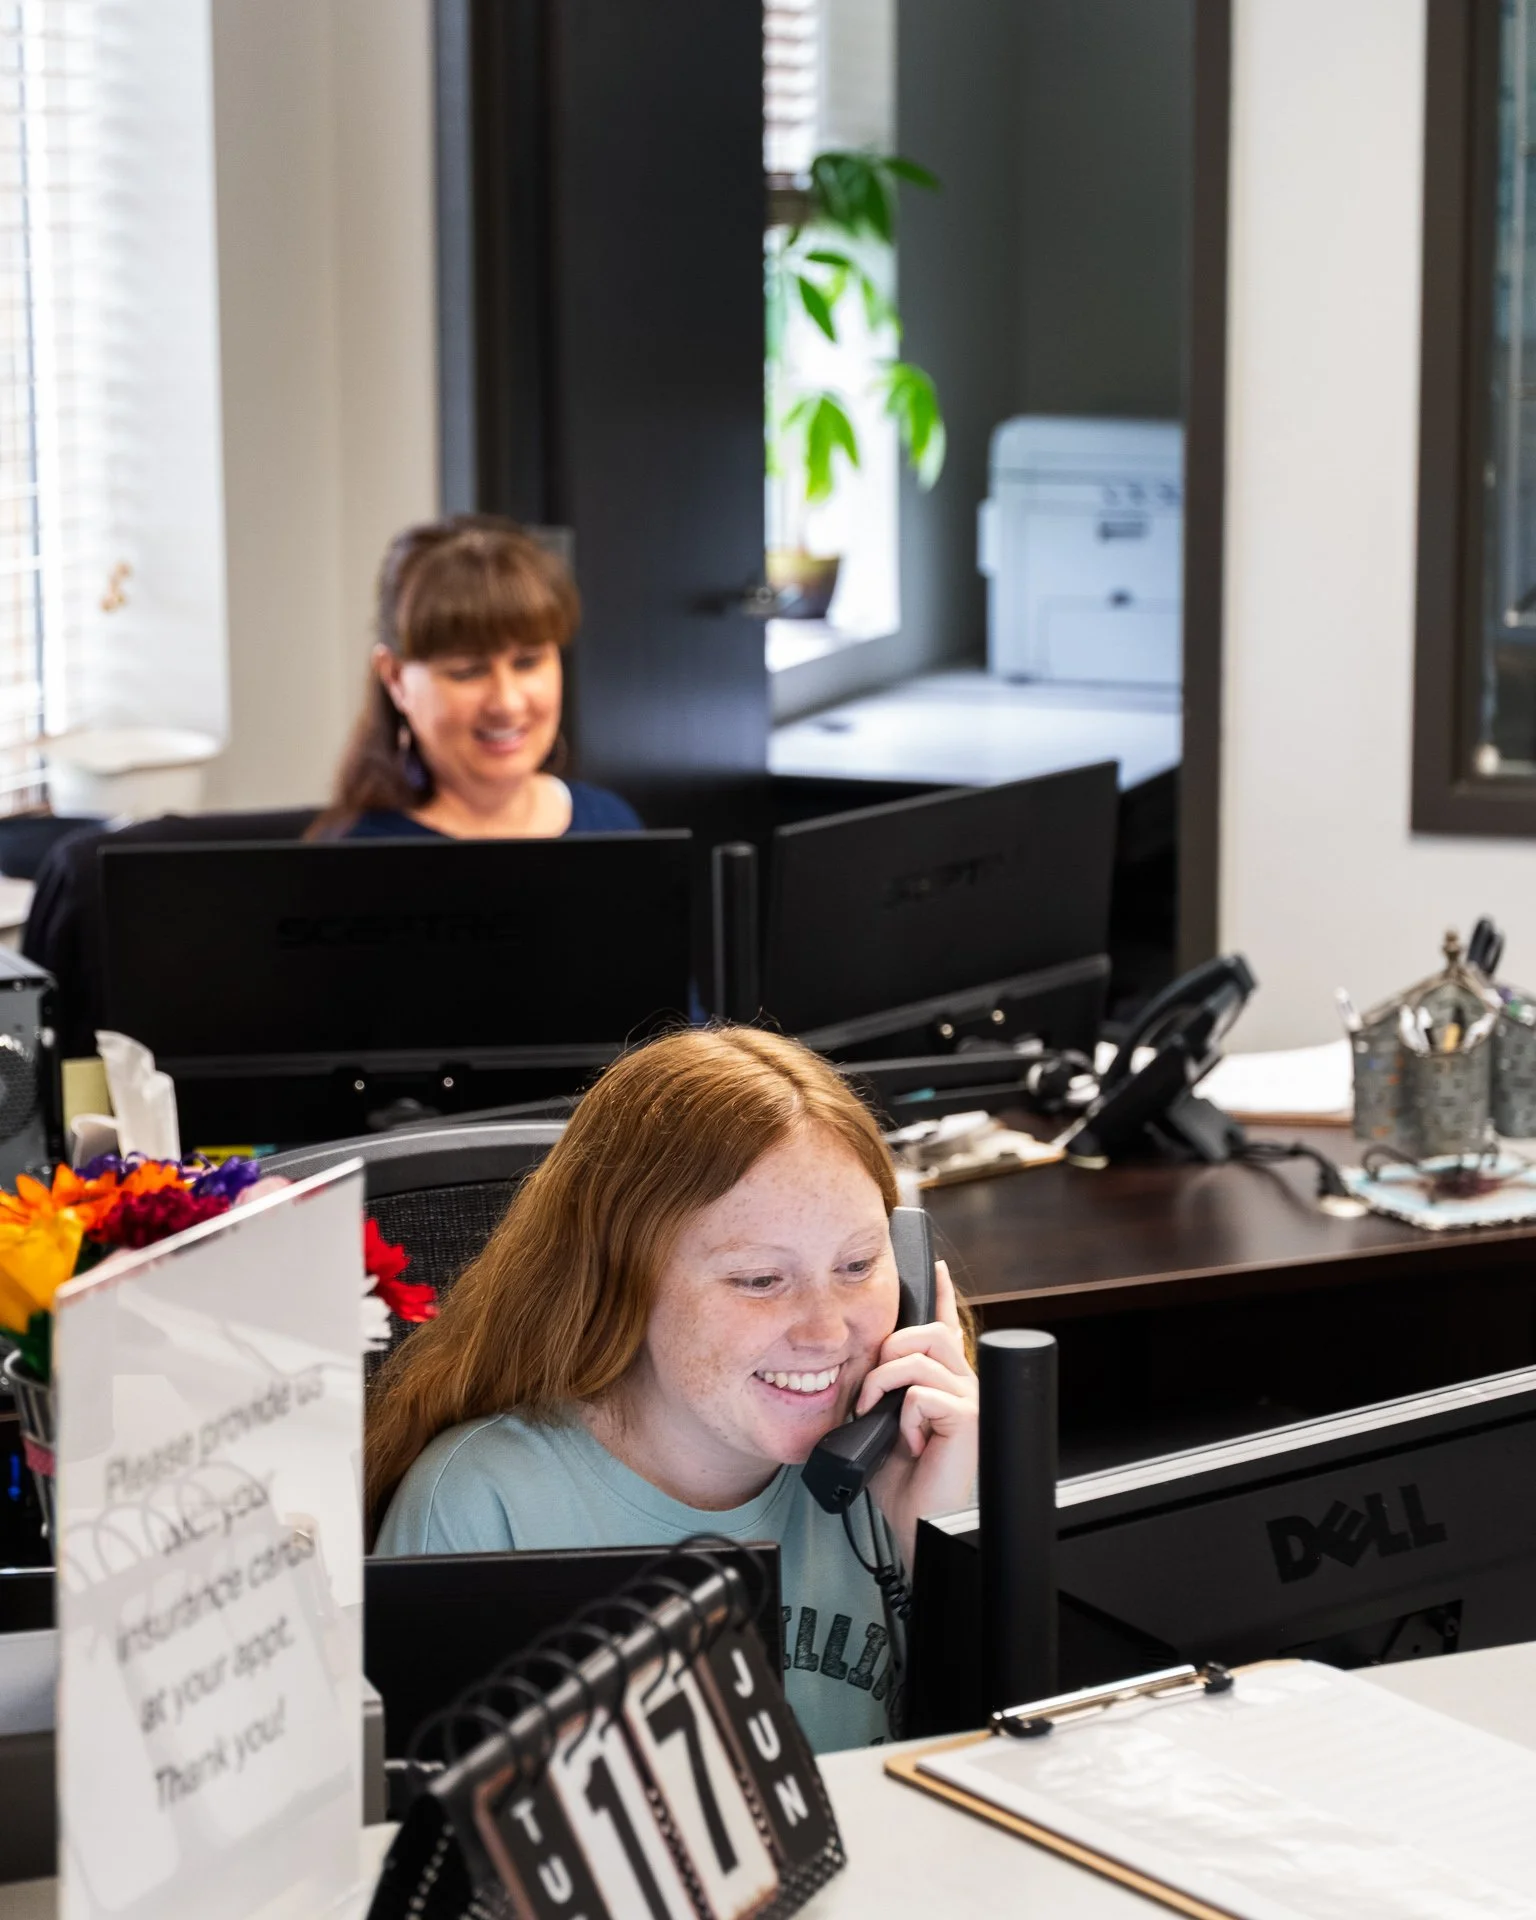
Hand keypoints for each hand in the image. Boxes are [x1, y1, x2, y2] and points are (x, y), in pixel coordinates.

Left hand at [863, 1259, 977, 1568]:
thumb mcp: (881, 1426)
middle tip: (870, 1393)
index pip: (945, 1326)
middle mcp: (964, 1384)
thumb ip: (880, 1392)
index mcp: (944, 1384)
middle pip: (925, 1331)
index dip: (941, 1293)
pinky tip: (910, 1445)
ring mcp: (970, 1398)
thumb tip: (860, 1367)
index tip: (935, 1265)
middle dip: (885, 1354)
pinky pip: (920, 1394)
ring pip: (917, 1356)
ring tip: (879, 1418)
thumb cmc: (903, 1484)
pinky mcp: (968, 1417)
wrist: (919, 1525)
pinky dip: (903, 1419)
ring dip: (883, 1385)